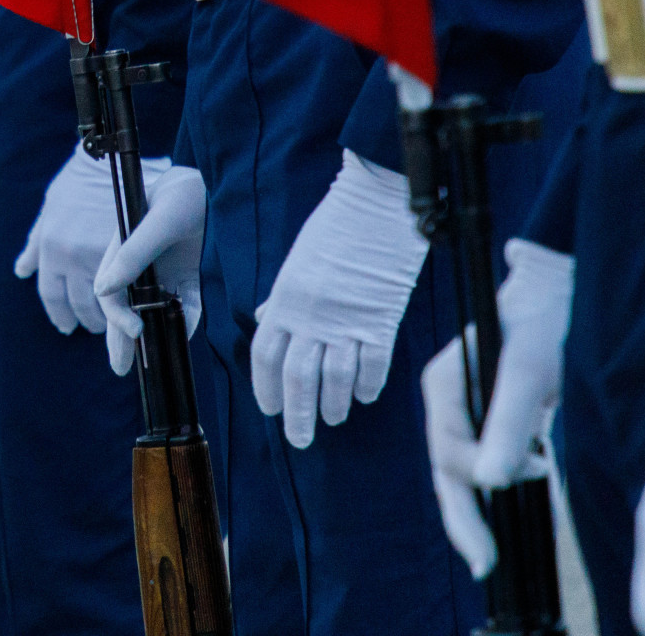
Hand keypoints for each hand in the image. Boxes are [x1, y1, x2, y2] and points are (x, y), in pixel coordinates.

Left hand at [15, 144, 121, 334]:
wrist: (112, 157)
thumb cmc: (80, 181)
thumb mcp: (51, 208)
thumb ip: (36, 242)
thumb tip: (21, 270)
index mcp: (53, 248)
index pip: (52, 295)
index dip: (60, 313)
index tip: (67, 325)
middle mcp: (74, 255)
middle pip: (79, 303)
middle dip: (86, 319)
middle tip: (95, 326)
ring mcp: (103, 254)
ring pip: (106, 302)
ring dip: (111, 319)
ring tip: (118, 323)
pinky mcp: (132, 250)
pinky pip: (130, 288)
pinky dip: (133, 304)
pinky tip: (138, 309)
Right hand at [95, 163, 205, 374]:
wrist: (222, 181)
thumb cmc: (184, 193)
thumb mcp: (160, 220)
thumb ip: (133, 252)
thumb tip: (103, 289)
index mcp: (123, 245)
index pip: (110, 289)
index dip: (116, 314)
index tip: (134, 331)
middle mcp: (141, 260)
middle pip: (126, 304)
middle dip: (121, 336)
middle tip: (121, 368)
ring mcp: (167, 267)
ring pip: (153, 308)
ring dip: (150, 332)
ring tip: (147, 361)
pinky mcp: (191, 272)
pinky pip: (185, 302)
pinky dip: (185, 318)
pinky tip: (185, 331)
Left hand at [252, 150, 424, 448]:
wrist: (374, 205)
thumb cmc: (334, 229)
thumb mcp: (296, 262)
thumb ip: (283, 297)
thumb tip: (267, 319)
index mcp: (284, 299)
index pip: (265, 356)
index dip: (265, 388)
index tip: (271, 409)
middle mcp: (309, 315)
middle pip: (296, 378)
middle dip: (297, 414)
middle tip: (300, 439)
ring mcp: (344, 319)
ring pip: (333, 379)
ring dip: (332, 406)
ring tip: (333, 419)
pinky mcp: (379, 320)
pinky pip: (371, 365)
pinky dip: (366, 385)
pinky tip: (364, 396)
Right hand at [419, 239, 571, 577]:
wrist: (564, 290)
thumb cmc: (545, 322)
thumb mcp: (529, 372)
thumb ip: (508, 424)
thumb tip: (490, 483)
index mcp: (443, 384)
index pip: (448, 450)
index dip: (484, 473)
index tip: (539, 466)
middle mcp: (449, 400)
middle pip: (446, 469)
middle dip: (463, 518)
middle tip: (484, 564)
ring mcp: (468, 408)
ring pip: (463, 470)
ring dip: (482, 504)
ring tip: (494, 547)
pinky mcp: (491, 413)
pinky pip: (485, 458)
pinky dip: (498, 483)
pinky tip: (520, 497)